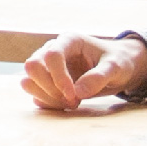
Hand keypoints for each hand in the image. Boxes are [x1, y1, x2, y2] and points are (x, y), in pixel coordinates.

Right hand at [20, 31, 146, 110]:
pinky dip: (48, 103)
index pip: (51, 56)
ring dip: (47, 97)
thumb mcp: (116, 67)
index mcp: (69, 41)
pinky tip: (67, 105)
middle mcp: (53, 50)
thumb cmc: (117, 62)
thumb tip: (78, 91)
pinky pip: (35, 94)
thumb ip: (100, 77)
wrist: (117, 69)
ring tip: (72, 104)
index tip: (75, 96)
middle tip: (73, 101)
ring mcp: (47, 66)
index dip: (59, 78)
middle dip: (50, 88)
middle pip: (32, 66)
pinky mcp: (46, 82)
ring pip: (29, 81)